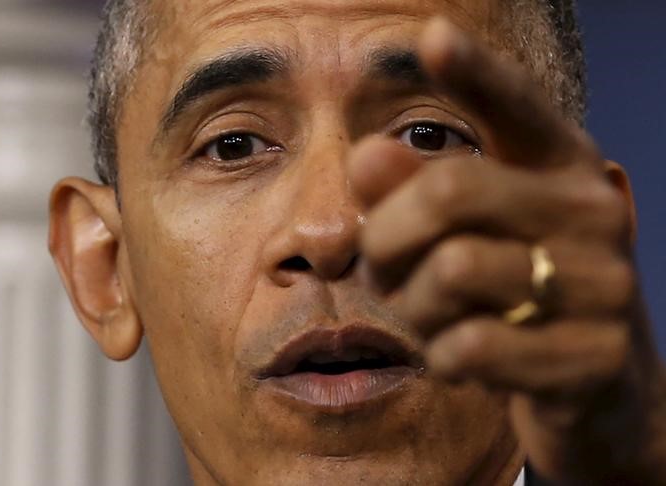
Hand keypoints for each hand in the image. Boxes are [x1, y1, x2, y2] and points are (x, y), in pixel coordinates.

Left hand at [349, 18, 665, 483]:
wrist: (597, 392)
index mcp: (560, 168)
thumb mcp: (463, 237)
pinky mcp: (596, 356)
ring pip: (451, 273)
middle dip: (385, 238)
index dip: (475, 72)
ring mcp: (606, 285)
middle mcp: (592, 211)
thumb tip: (366, 153)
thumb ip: (414, 192)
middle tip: (380, 267)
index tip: (431, 36)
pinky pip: (471, 347)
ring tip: (428, 317)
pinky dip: (442, 358)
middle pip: (447, 191)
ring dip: (412, 307)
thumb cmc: (512, 297)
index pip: (517, 106)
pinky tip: (459, 359)